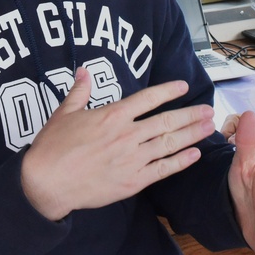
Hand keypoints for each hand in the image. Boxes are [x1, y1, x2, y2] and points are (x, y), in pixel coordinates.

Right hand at [21, 67, 215, 220]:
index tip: (183, 87)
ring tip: (208, 127)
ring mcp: (131, 159)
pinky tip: (194, 154)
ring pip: (169, 143)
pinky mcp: (132, 181)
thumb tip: (84, 70)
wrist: (46, 183)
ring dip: (192, 135)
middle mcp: (127, 135)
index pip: (148, 98)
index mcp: (112, 115)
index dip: (168, 91)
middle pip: (166, 121)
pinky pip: (162, 170)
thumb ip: (79, 91)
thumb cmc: (52, 148)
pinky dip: (180, 161)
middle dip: (190, 114)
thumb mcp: (64, 113)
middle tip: (208, 109)